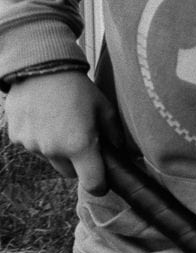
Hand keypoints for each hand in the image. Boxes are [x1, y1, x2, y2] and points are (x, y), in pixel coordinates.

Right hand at [4, 71, 118, 194]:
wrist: (41, 67)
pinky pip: (32, 146)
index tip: (103, 181)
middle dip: (78, 164)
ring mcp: (32, 144)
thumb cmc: (78, 89)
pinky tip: (44, 118)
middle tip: (82, 143)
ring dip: (57, 150)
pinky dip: (39, 139)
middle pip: (70, 173)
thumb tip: (122, 153)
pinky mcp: (16, 136)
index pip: (93, 185)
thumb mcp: (106, 110)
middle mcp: (54, 150)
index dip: (100, 185)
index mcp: (80, 146)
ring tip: (61, 124)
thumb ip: (116, 137)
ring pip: (50, 159)